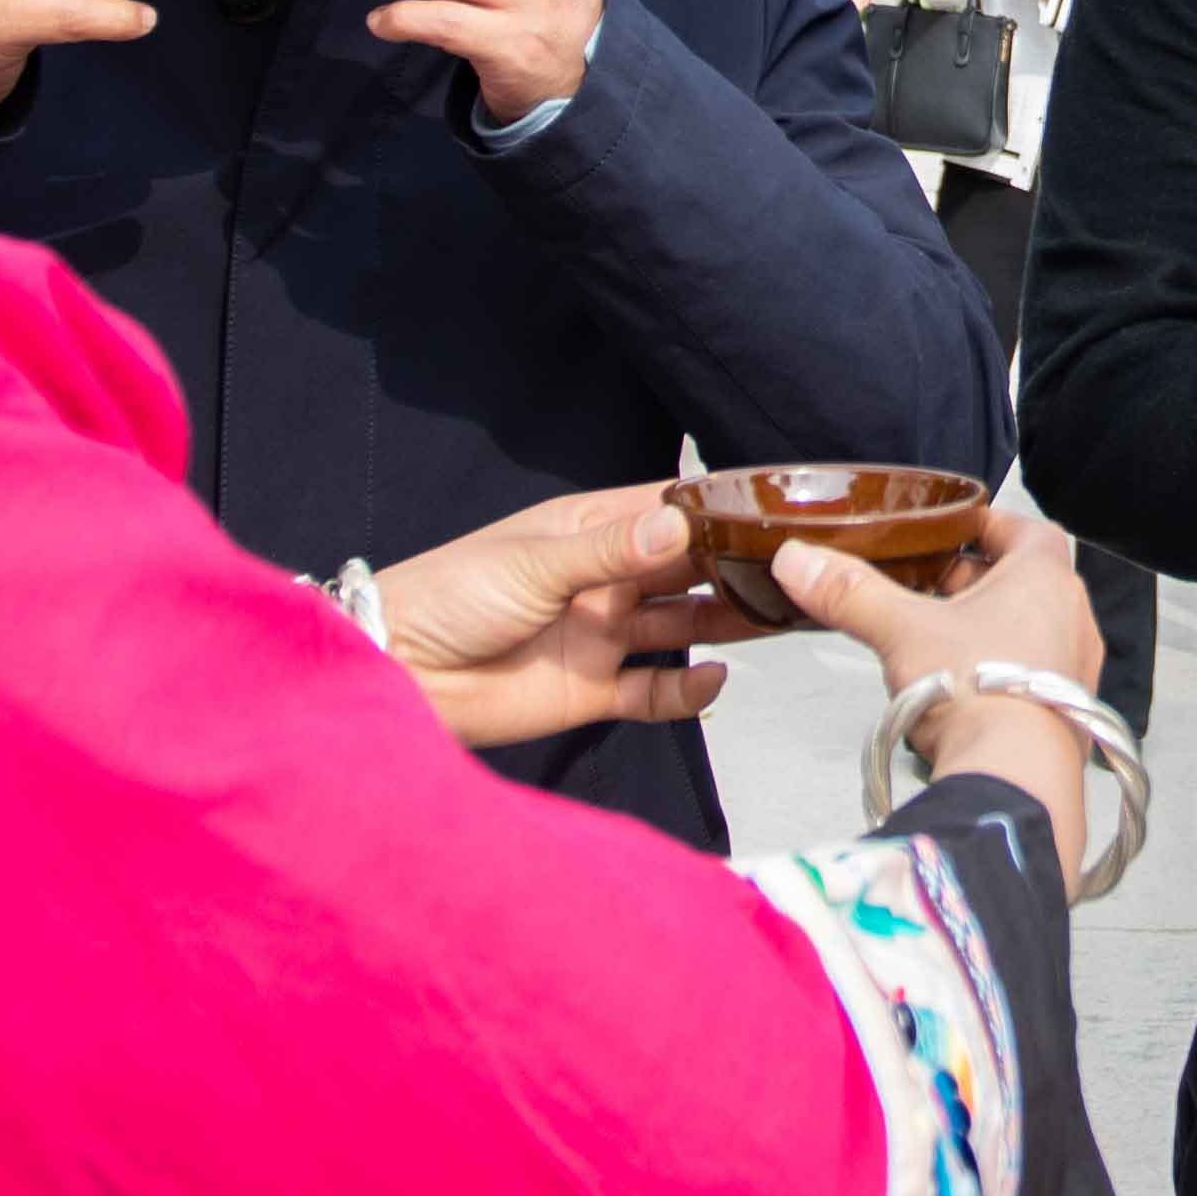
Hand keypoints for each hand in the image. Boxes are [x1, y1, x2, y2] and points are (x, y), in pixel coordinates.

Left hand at [370, 483, 745, 749]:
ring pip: (685, 624)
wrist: (400, 674)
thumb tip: (682, 526)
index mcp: (587, 530)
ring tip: (780, 613)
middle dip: (738, 564)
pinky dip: (689, 689)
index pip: (667, 510)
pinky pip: (656, 690)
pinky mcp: (594, 689)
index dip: (718, 509)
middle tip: (796, 563)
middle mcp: (604, 579)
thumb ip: (611, 551)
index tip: (774, 504)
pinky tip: (716, 678)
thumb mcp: (533, 563)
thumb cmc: (449, 598)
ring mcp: (602, 634)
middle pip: (688, 569)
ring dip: (729, 620)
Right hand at [769, 518, 1110, 873]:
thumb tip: (799, 560)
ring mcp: (1075, 671)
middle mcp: (1072, 620)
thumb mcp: (902, 630)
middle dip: (975, 584)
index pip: (1026, 531)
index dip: (989, 526)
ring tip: (938, 643)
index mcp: (1045, 579)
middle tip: (930, 588)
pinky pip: (1034, 679)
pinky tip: (963, 693)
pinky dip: (1001, 675)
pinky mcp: (1068, 716)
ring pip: (1030, 632)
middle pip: (1025, 583)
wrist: (1016, 775)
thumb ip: (850, 593)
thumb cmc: (979, 690)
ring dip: (988, 631)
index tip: (957, 530)